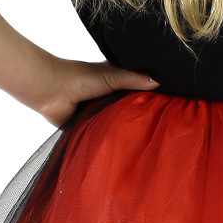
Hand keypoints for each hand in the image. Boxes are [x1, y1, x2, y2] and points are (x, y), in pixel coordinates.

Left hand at [34, 58, 158, 127]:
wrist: (52, 92)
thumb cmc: (80, 78)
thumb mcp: (112, 76)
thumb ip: (134, 79)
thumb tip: (160, 81)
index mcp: (115, 82)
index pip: (138, 91)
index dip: (152, 96)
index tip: (169, 103)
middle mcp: (109, 98)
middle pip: (130, 108)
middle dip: (140, 115)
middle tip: (162, 124)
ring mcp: (99, 113)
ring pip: (118, 123)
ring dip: (125, 128)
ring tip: (149, 138)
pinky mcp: (89, 127)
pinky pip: (104, 135)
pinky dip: (110, 138)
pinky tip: (127, 146)